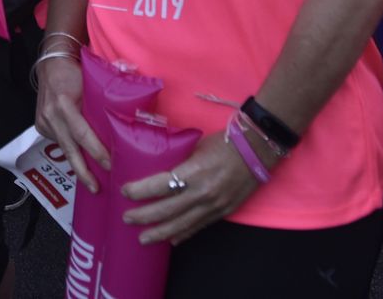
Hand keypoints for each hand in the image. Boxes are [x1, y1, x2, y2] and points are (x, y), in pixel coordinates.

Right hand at [33, 53, 108, 193]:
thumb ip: (104, 101)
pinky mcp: (40, 125)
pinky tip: (80, 162)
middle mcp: (51, 114)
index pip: (82, 132)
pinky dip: (70, 151)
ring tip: (92, 184)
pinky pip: (58, 142)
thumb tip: (130, 119)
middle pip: (69, 148)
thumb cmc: (76, 71)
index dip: (96, 150)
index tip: (110, 165)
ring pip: (63, 148)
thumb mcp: (91, 82)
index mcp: (64, 103)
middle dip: (84, 171)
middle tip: (97, 188)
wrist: (51, 62)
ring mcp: (43, 121)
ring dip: (77, 166)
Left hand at [120, 134, 264, 245]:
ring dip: (160, 233)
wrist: (256, 151)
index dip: (140, 190)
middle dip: (144, 216)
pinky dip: (184, 234)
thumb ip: (178, 160)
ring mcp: (213, 205)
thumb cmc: (223, 143)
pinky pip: (199, 227)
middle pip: (167, 210)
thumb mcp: (195, 146)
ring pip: (182, 224)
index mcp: (193, 172)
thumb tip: (155, 164)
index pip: (160, 185)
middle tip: (127, 218)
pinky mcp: (223, 212)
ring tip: (143, 238)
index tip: (125, 191)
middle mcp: (202, 193)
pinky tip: (172, 240)